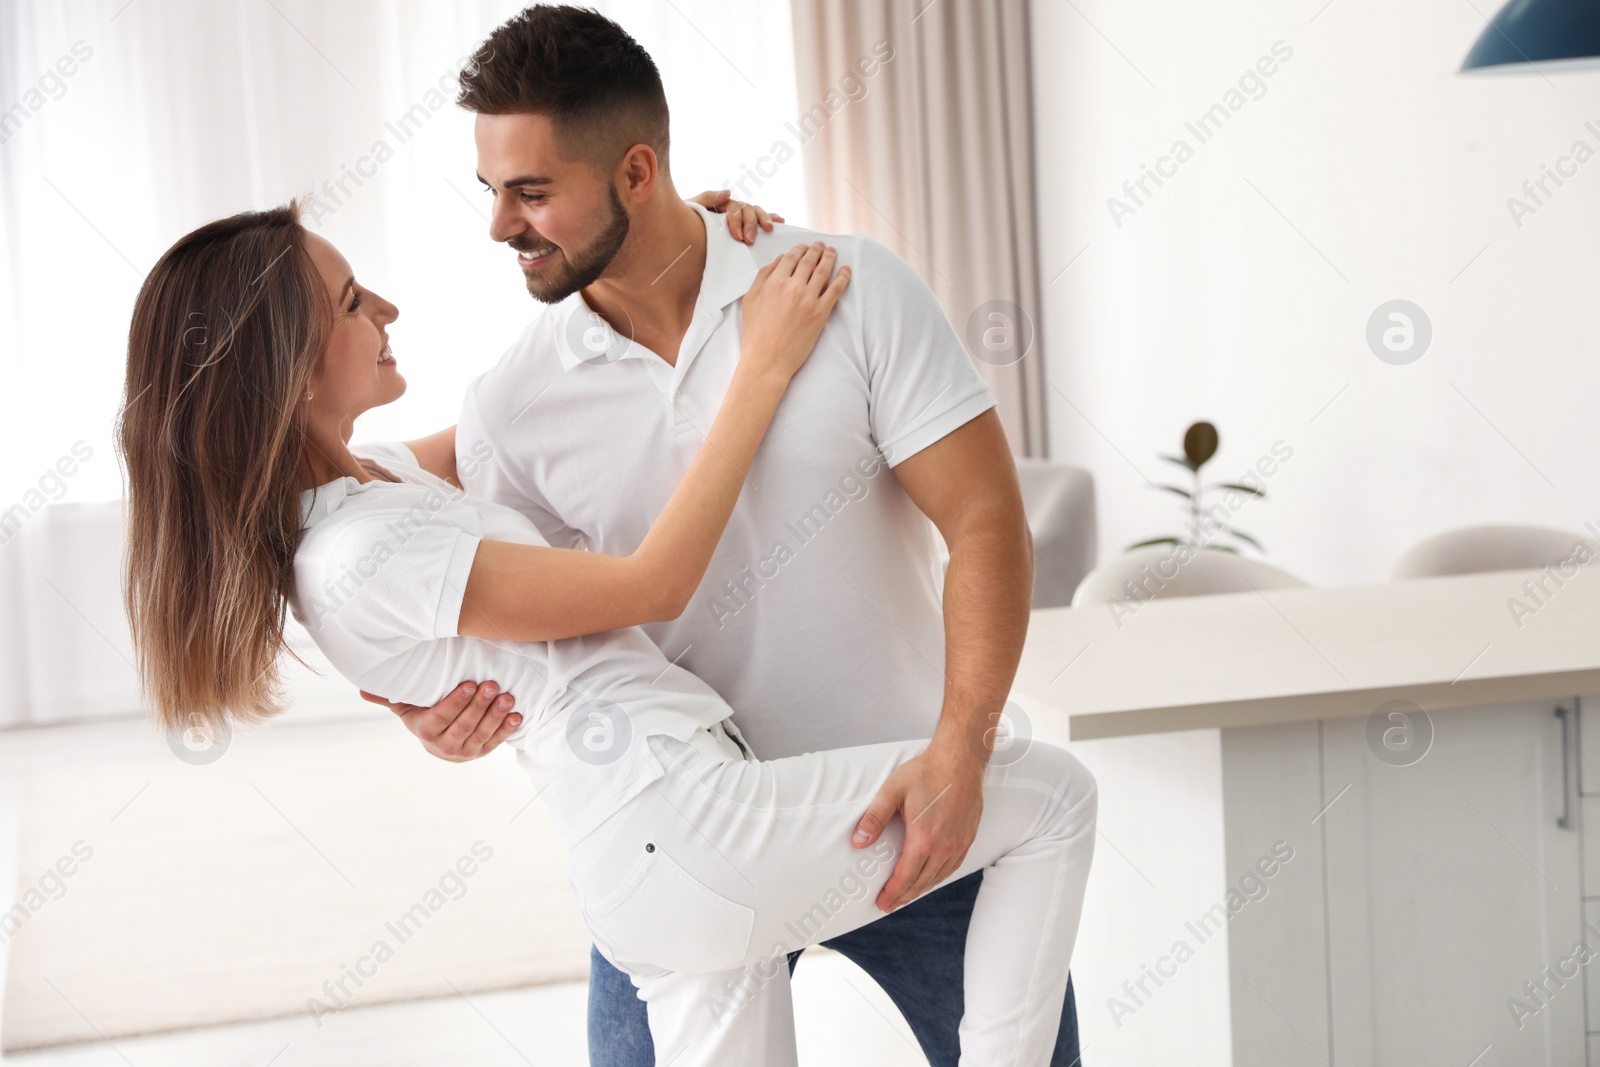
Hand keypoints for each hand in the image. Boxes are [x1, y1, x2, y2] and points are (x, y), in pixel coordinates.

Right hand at [361, 680, 520, 762]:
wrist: (440, 741)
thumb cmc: (422, 714)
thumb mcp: (406, 706)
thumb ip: (390, 697)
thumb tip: (362, 689)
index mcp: (425, 731)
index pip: (441, 718)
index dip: (455, 702)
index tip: (469, 684)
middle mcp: (444, 745)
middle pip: (464, 725)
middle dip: (479, 705)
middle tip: (492, 685)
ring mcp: (465, 751)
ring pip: (482, 734)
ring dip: (496, 716)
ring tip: (507, 697)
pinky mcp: (482, 752)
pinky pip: (496, 741)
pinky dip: (507, 729)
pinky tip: (516, 715)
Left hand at [690, 188, 783, 243]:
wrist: (683, 229)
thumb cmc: (688, 219)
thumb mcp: (693, 207)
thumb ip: (707, 198)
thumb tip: (728, 192)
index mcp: (722, 203)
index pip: (733, 209)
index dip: (737, 222)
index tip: (738, 237)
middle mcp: (734, 207)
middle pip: (747, 210)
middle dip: (750, 225)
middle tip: (750, 241)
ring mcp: (740, 214)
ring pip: (756, 212)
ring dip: (764, 219)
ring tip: (770, 229)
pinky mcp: (745, 223)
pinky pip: (760, 218)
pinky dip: (771, 217)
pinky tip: (780, 221)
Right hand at [739, 241, 849, 381]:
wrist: (768, 360)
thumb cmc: (755, 333)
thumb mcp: (750, 300)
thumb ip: (763, 277)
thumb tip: (778, 260)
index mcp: (774, 282)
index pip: (791, 258)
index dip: (799, 249)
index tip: (804, 247)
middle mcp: (793, 287)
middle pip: (808, 261)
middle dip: (816, 250)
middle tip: (821, 245)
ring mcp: (809, 299)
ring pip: (823, 271)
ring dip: (829, 258)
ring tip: (832, 252)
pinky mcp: (821, 313)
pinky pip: (836, 290)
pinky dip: (843, 277)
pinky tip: (847, 270)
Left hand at [851, 741, 984, 911]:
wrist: (960, 760)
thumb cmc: (926, 772)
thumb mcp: (892, 792)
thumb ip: (874, 819)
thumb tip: (858, 842)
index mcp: (924, 838)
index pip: (905, 877)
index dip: (892, 893)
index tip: (881, 902)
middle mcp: (944, 846)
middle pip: (921, 882)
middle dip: (903, 896)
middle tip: (889, 904)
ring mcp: (959, 843)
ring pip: (938, 877)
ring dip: (920, 889)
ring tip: (906, 895)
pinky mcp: (968, 837)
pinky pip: (953, 867)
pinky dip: (938, 877)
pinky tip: (930, 877)